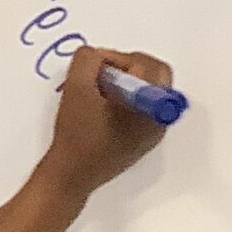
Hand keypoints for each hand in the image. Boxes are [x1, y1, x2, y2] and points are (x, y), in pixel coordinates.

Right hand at [40, 46, 174, 200]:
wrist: (72, 175)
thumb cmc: (76, 135)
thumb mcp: (76, 88)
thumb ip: (88, 60)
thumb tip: (97, 56)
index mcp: (151, 106)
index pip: (149, 66)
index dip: (120, 59)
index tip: (98, 68)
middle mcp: (159, 119)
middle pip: (155, 76)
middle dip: (127, 68)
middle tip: (101, 76)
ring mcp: (152, 133)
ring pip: (148, 92)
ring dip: (125, 83)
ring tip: (98, 93)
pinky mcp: (142, 141)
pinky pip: (142, 109)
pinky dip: (125, 101)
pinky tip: (100, 110)